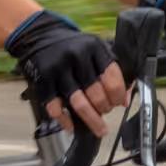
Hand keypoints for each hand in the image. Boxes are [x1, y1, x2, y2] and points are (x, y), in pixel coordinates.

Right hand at [7, 10, 127, 135]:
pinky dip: (65, 120)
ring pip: (79, 104)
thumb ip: (111, 71)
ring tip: (99, 129)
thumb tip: (125, 98)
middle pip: (97, 93)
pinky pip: (56, 108)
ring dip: (92, 120)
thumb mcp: (95, 49)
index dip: (119, 95)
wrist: (40, 36)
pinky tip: (72, 125)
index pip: (113, 78)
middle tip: (106, 111)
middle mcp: (77, 57)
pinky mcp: (44, 80)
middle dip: (105, 108)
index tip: (120, 103)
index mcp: (94, 48)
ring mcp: (59, 69)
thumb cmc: (72, 46)